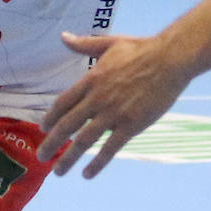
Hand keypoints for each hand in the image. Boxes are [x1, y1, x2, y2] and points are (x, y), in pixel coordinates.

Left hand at [39, 32, 193, 178]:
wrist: (170, 59)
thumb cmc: (142, 49)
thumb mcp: (109, 43)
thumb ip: (84, 43)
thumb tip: (63, 36)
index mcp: (91, 80)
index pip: (63, 103)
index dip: (50, 118)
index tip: (43, 128)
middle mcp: (97, 99)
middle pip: (67, 125)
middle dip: (51, 143)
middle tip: (41, 157)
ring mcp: (113, 113)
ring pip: (84, 141)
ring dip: (68, 158)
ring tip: (58, 171)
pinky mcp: (131, 125)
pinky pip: (110, 148)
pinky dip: (97, 163)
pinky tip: (87, 174)